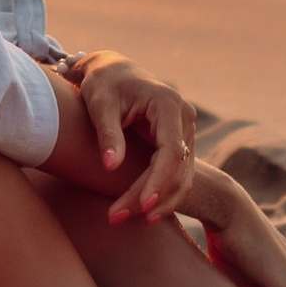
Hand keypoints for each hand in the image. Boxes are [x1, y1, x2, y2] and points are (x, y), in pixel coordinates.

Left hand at [75, 53, 197, 225]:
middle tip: (116, 217)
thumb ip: (108, 133)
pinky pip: (175, 175)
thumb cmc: (104, 83)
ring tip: (122, 217)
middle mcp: (184, 119)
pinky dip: (159, 195)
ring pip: (180, 178)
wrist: (113, 70)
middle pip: (176, 170)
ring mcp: (185, 132)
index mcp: (168, 105)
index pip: (171, 152)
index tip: (140, 206)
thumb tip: (111, 166)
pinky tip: (139, 211)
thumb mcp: (100, 103)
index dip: (158, 182)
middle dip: (150, 198)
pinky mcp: (179, 143)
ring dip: (156, 202)